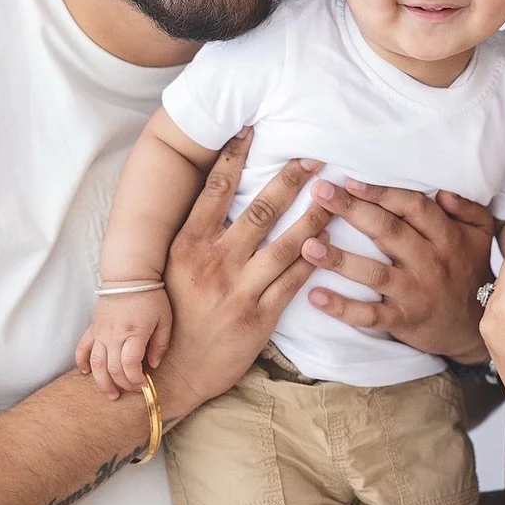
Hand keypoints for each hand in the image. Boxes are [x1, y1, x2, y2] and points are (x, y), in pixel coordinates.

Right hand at [75, 290, 171, 399]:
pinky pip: (82, 348)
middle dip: (123, 384)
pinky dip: (82, 362)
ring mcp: (101, 332)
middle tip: (132, 390)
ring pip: (96, 364)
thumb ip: (160, 344)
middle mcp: (114, 335)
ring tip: (110, 393)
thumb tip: (153, 365)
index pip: (130, 366)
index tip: (144, 384)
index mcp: (134, 333)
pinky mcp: (93, 328)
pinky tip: (86, 373)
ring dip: (102, 382)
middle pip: (113, 369)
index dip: (136, 380)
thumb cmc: (150, 296)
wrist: (129, 275)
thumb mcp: (165, 319)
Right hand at [142, 129, 330, 420]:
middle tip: (314, 156)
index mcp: (187, 246)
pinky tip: (332, 241)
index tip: (252, 130)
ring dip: (315, 216)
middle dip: (290, 179)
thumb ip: (195, 234)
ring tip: (337, 195)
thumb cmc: (170, 317)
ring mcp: (238, 291)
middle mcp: (213, 264)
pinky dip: (314, 259)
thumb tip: (214, 194)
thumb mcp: (172, 269)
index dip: (234, 157)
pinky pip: (294, 282)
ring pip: (287, 243)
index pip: (214, 191)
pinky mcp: (259, 319)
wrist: (167, 375)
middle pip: (260, 209)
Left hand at [301, 179, 494, 362]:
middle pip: (388, 233)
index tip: (351, 179)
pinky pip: (370, 316)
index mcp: (447, 237)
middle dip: (352, 210)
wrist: (474, 328)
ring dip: (339, 259)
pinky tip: (315, 296)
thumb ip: (466, 207)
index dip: (382, 192)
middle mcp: (431, 263)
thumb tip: (441, 189)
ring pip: (375, 274)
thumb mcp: (480, 234)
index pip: (413, 208)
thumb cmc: (469, 269)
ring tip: (307, 245)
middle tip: (320, 193)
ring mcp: (415, 293)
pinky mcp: (403, 321)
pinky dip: (342, 308)